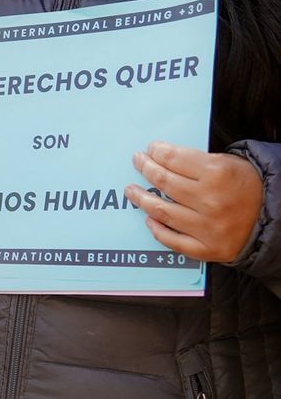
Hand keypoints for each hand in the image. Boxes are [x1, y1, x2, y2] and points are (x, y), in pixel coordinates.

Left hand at [124, 141, 262, 262]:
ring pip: (162, 211)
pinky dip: (157, 229)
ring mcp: (207, 227)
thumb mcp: (228, 163)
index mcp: (216, 173)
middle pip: (163, 181)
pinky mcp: (208, 248)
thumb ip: (196, 161)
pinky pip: (173, 241)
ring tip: (132, 191)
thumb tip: (162, 157)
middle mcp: (209, 200)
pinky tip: (149, 219)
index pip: (173, 159)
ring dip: (142, 199)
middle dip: (145, 168)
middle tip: (137, 162)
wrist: (274, 217)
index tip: (150, 149)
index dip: (156, 151)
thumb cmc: (248, 186)